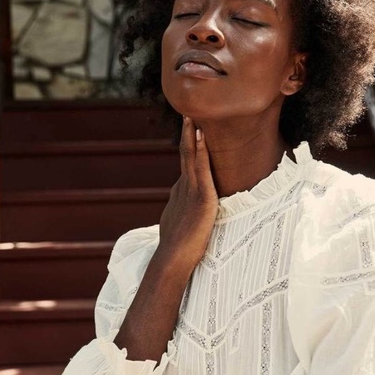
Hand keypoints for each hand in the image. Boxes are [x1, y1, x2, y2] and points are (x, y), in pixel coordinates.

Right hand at [158, 116, 218, 269]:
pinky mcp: (202, 198)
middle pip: (185, 155)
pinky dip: (201, 151)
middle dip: (187, 135)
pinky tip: (201, 135)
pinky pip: (202, 169)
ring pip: (191, 157)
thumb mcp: (181, 225)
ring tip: (194, 117)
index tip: (193, 131)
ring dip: (192, 136)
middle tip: (189, 114)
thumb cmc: (179, 250)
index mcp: (180, 193)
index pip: (187, 166)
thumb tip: (189, 213)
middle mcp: (183, 188)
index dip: (190, 148)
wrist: (173, 260)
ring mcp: (190, 192)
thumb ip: (187, 214)